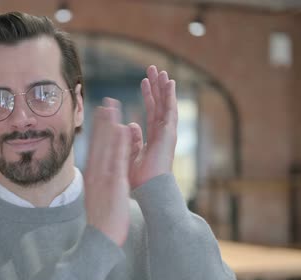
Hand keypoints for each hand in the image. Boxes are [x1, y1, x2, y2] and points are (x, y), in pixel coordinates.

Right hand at [84, 100, 130, 246]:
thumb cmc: (103, 218)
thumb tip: (102, 168)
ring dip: (109, 125)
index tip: (103, 113)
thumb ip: (101, 179)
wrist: (100, 237)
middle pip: (99, 143)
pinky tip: (121, 129)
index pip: (96, 148)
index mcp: (94, 175)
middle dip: (103, 122)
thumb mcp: (100, 194)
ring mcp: (103, 177)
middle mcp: (95, 173)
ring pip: (106, 146)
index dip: (100, 129)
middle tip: (107, 102)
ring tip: (113, 107)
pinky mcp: (112, 183)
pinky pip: (116, 159)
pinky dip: (118, 143)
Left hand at [127, 65, 177, 189]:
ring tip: (162, 71)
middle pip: (160, 104)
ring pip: (166, 104)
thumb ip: (132, 139)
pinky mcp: (169, 133)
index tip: (144, 81)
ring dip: (164, 87)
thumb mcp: (130, 154)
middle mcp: (162, 134)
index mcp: (154, 138)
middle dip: (157, 86)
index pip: (152, 111)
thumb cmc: (140, 178)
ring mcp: (167, 133)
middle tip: (154, 69)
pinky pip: (170, 110)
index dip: (149, 96)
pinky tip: (170, 82)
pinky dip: (170, 95)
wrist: (148, 189)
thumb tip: (130, 125)